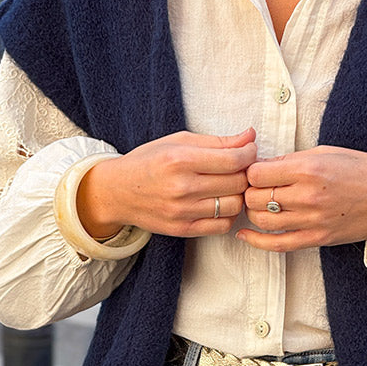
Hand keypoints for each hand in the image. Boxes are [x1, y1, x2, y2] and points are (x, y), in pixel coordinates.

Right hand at [76, 128, 256, 238]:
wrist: (116, 192)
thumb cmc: (148, 161)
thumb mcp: (178, 142)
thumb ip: (217, 141)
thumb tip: (250, 136)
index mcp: (180, 160)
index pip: (233, 160)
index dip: (249, 154)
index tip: (249, 150)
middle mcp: (181, 187)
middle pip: (237, 183)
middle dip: (245, 172)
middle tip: (240, 167)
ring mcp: (182, 211)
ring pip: (234, 205)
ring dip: (238, 195)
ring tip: (230, 185)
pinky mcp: (183, 229)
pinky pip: (222, 226)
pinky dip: (228, 214)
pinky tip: (219, 202)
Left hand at [239, 146, 366, 252]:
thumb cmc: (360, 170)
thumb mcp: (326, 153)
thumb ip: (292, 159)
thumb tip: (262, 165)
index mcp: (309, 169)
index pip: (257, 174)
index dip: (251, 172)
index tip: (256, 172)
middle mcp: (308, 196)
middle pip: (256, 197)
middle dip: (250, 191)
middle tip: (257, 188)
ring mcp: (312, 220)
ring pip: (263, 220)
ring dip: (254, 212)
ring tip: (258, 205)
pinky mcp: (317, 239)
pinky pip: (278, 244)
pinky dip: (256, 241)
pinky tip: (245, 235)